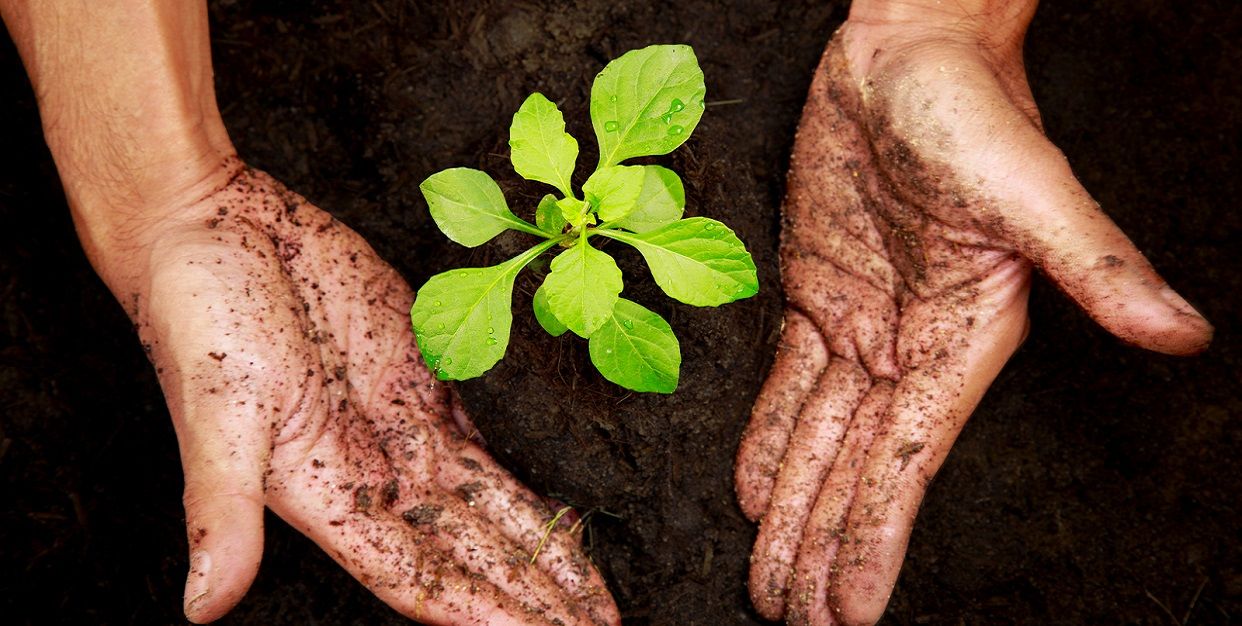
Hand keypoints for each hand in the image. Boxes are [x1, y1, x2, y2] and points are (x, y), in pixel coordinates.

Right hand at [124, 162, 618, 624]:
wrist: (213, 226)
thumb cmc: (198, 315)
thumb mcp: (215, 410)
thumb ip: (218, 511)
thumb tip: (203, 608)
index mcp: (327, 494)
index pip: (421, 576)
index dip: (484, 612)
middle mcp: (373, 473)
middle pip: (471, 553)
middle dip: (534, 596)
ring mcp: (402, 425)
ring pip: (490, 506)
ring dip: (541, 551)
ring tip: (596, 595)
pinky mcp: (421, 374)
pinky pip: (486, 440)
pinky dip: (524, 480)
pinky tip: (560, 509)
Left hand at [734, 5, 1211, 624]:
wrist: (907, 54)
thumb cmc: (973, 109)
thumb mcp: (1032, 190)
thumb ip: (1095, 266)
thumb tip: (1180, 333)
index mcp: (961, 344)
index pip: (907, 465)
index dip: (874, 539)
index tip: (850, 613)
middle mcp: (909, 349)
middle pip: (852, 469)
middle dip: (820, 545)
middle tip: (787, 618)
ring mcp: (859, 323)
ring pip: (814, 437)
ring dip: (790, 510)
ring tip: (767, 579)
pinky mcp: (816, 290)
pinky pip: (787, 380)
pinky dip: (768, 435)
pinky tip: (753, 488)